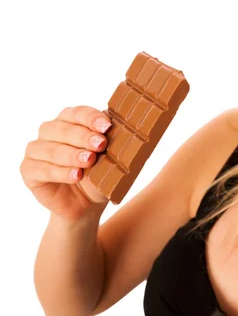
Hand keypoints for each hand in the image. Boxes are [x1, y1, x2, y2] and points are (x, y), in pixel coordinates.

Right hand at [21, 106, 112, 221]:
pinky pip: (41, 169)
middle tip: (100, 145)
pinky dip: (60, 172)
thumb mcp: (112, 157)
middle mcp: (50, 131)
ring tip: (89, 161)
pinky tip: (75, 175)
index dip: (91, 118)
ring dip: (72, 154)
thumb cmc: (100, 174)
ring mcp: (36, 150)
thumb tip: (129, 127)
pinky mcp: (29, 170)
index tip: (107, 127)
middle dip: (83, 136)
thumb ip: (115, 140)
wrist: (88, 203)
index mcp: (70, 120)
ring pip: (51, 148)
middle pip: (63, 129)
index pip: (78, 113)